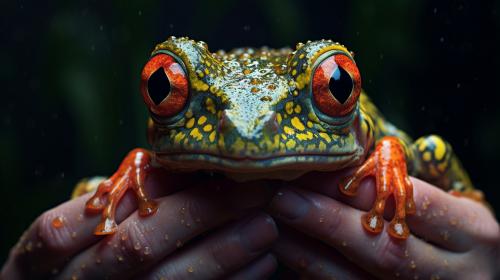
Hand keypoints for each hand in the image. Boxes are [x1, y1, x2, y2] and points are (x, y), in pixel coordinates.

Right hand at [1, 171, 277, 278]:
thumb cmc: (84, 260)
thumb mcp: (85, 230)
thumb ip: (121, 202)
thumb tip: (179, 164)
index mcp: (45, 257)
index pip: (86, 215)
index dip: (143, 190)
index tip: (199, 165)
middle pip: (139, 245)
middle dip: (202, 212)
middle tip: (254, 189)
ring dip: (225, 251)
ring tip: (266, 224)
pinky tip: (261, 263)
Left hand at [268, 171, 499, 278]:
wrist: (467, 275)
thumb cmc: (451, 234)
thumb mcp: (442, 207)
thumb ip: (400, 189)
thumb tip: (332, 165)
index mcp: (473, 233)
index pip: (410, 202)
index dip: (355, 186)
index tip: (311, 169)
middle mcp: (459, 275)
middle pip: (382, 249)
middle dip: (325, 221)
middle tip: (282, 198)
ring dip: (308, 254)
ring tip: (274, 226)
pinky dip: (317, 274)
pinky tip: (291, 254)